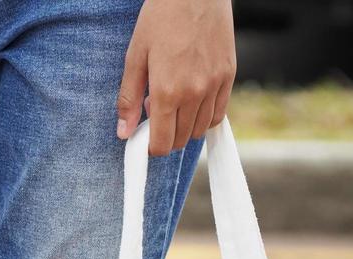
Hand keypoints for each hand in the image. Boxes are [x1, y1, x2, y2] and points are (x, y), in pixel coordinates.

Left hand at [117, 0, 236, 155]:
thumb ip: (129, 98)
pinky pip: (218, 113)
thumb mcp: (136, 56)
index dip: (151, 147)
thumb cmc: (161, 18)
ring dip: (184, 126)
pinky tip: (192, 100)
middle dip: (166, 136)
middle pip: (181, 140)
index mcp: (168, 91)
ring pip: (200, 130)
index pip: (163, 143)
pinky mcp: (229, 76)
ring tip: (173, 100)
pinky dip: (204, 116)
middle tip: (155, 111)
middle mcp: (195, 93)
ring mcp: (215, 85)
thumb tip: (124, 132)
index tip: (144, 138)